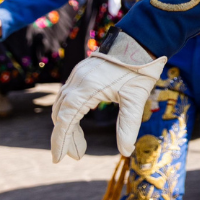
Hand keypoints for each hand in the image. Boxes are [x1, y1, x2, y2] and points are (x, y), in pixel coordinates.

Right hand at [51, 32, 164, 161]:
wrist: (141, 40)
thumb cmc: (140, 68)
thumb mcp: (136, 98)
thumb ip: (128, 126)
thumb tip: (126, 152)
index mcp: (86, 89)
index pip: (65, 121)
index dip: (60, 142)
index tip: (58, 160)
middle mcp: (76, 82)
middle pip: (61, 116)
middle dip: (66, 138)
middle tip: (77, 156)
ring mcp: (77, 76)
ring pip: (63, 106)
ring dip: (68, 126)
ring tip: (80, 146)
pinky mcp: (81, 73)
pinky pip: (68, 96)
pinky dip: (71, 113)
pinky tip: (80, 123)